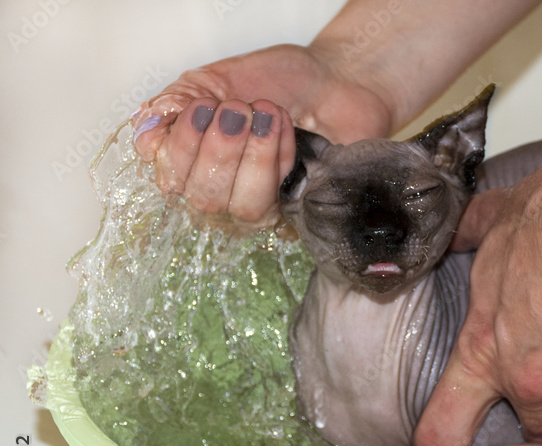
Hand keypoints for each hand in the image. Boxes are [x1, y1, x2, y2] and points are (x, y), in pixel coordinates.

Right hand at [130, 44, 393, 221]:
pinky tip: (286, 129)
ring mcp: (260, 205)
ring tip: (267, 116)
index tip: (203, 108)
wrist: (336, 79)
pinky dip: (281, 161)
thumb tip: (146, 126)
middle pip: (202, 198)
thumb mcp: (217, 81)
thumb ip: (179, 102)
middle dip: (220, 149)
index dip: (179, 148)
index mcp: (193, 161)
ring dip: (254, 157)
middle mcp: (222, 191)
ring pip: (244, 208)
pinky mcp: (297, 212)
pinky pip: (282, 205)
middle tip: (238, 110)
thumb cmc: (278, 81)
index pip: (166, 177)